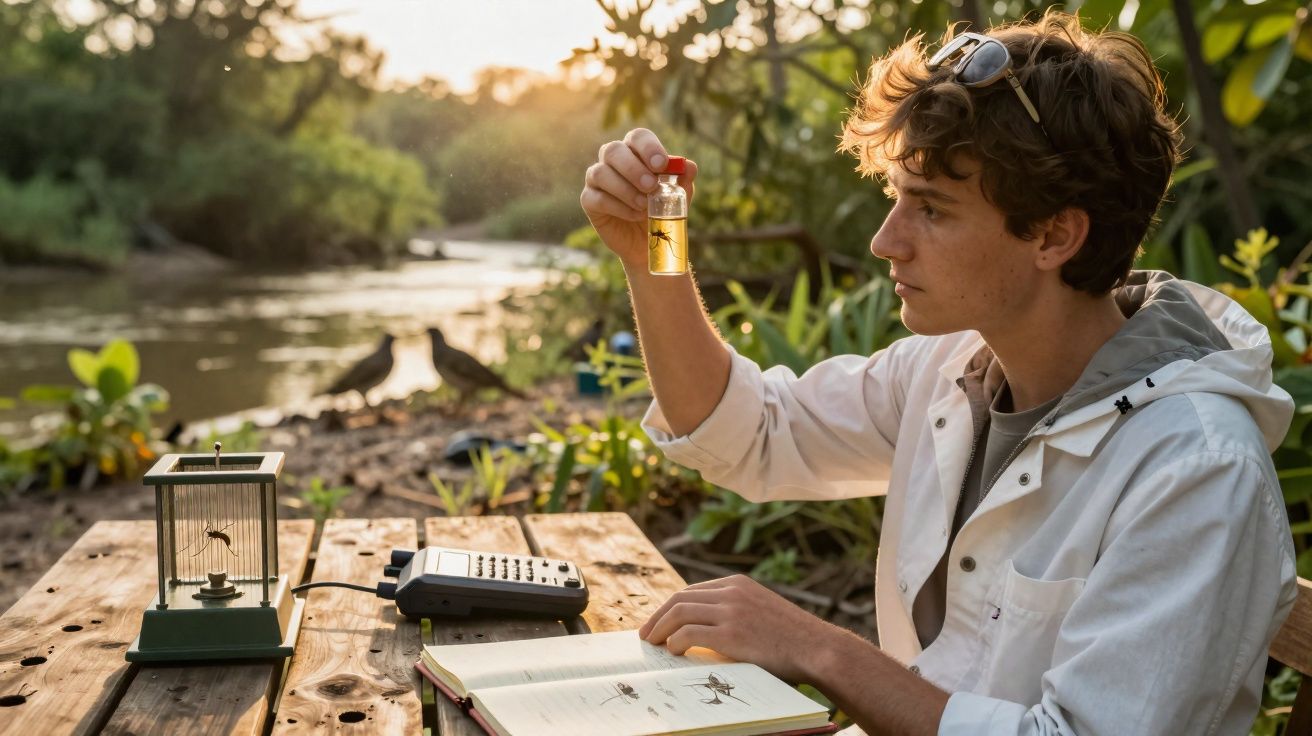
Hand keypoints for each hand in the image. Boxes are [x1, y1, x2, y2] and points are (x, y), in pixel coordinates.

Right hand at [580, 128, 697, 268]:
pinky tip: (634, 215)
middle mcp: (613, 160)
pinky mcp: (589, 200)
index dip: (648, 147)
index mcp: (635, 150)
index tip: (661, 165)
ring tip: (644, 205)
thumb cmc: (662, 210)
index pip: (637, 137)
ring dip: (625, 189)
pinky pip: (597, 198)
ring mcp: (597, 178)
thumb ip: (683, 180)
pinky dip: (618, 207)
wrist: (649, 241)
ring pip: (600, 173)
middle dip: (633, 168)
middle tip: (651, 187)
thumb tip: (689, 167)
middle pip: (614, 150)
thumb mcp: (678, 196)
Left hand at [638, 574, 832, 685]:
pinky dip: (675, 642)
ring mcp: (731, 611)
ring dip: (660, 629)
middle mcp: (732, 592)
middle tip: (646, 634)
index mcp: (738, 584)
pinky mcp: (731, 633)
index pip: (692, 590)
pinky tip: (673, 651)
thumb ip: (736, 610)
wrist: (817, 647)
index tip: (658, 621)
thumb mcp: (762, 611)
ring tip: (653, 644)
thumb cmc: (792, 638)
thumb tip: (706, 628)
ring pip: (680, 613)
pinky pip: (690, 633)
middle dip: (658, 616)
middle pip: (680, 598)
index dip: (670, 607)